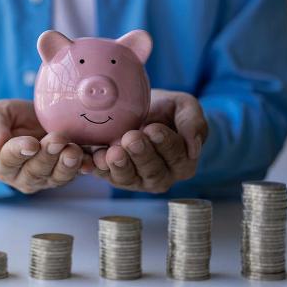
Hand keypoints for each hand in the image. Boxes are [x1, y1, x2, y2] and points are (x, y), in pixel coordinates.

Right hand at [0, 99, 83, 193]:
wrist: (35, 118)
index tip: (31, 144)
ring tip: (73, 150)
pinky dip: (83, 168)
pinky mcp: (66, 174)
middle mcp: (22, 176)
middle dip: (47, 156)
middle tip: (57, 140)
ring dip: (66, 164)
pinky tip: (88, 161)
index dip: (19, 152)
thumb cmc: (12, 118)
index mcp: (1, 163)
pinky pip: (76, 174)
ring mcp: (46, 178)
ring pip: (56, 177)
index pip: (8, 160)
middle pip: (34, 171)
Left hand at [90, 89, 208, 192]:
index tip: (153, 129)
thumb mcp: (183, 106)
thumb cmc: (164, 109)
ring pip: (129, 178)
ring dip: (120, 165)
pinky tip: (92, 158)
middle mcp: (161, 176)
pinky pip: (105, 176)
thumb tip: (194, 148)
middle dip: (141, 154)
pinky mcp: (113, 176)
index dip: (165, 143)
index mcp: (183, 161)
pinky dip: (97, 168)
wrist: (136, 109)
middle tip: (131, 138)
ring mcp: (136, 179)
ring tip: (113, 151)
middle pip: (153, 171)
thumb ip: (193, 122)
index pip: (176, 156)